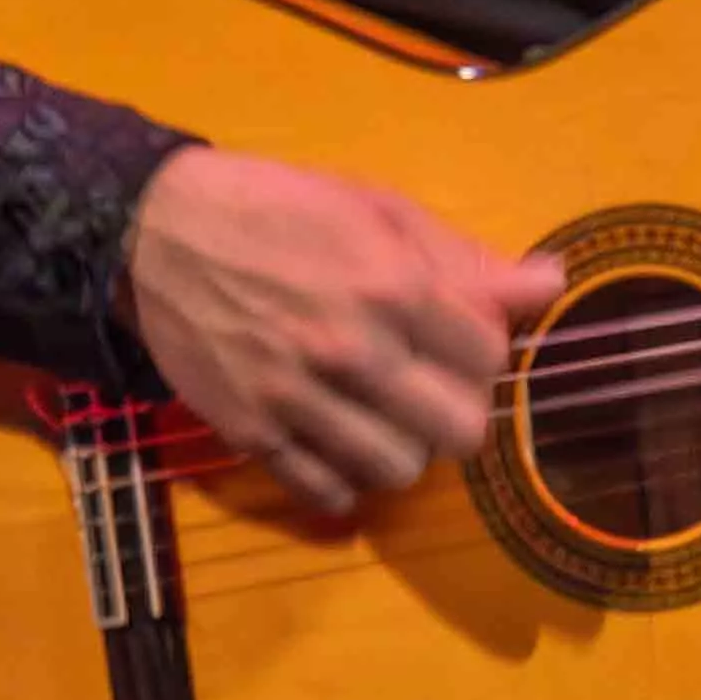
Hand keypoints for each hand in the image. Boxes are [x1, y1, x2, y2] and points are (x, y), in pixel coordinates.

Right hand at [123, 146, 561, 510]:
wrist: (152, 231)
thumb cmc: (274, 208)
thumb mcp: (373, 210)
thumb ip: (461, 258)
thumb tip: (548, 285)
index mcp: (390, 285)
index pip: (488, 355)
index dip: (481, 349)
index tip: (455, 338)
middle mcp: (350, 350)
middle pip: (459, 430)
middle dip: (456, 409)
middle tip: (430, 388)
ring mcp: (298, 398)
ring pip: (398, 469)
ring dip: (403, 447)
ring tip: (382, 417)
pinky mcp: (251, 432)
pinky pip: (326, 491)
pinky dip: (343, 480)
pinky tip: (337, 444)